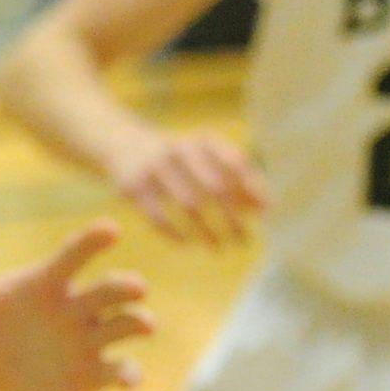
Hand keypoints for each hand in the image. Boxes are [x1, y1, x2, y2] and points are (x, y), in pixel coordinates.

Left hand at [0, 209, 151, 390]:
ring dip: (138, 322)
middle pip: (111, 289)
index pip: (75, 254)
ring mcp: (89, 340)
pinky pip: (120, 370)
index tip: (110, 230)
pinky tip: (131, 384)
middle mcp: (77, 307)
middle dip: (126, 286)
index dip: (92, 242)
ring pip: (126, 324)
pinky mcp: (94, 374)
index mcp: (48, 282)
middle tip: (135, 286)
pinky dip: (130, 375)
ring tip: (145, 324)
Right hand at [109, 126, 266, 245]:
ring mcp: (154, 168)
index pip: (236, 165)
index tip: (264, 215)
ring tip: (218, 249)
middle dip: (232, 218)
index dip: (252, 190)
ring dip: (207, 231)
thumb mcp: (206, 160)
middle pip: (215, 188)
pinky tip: (186, 245)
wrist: (123, 146)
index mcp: (203, 141)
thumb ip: (238, 180)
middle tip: (244, 242)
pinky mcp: (133, 187)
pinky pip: (158, 215)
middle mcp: (180, 150)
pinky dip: (174, 233)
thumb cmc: (179, 160)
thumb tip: (266, 209)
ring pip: (189, 204)